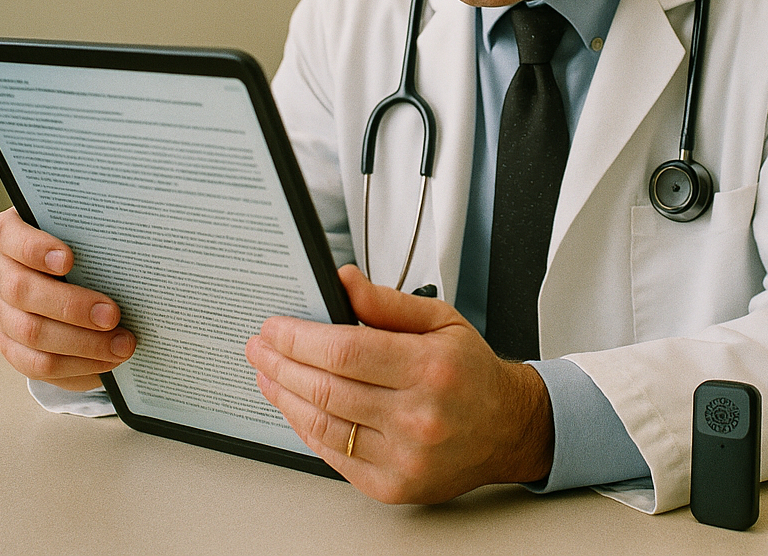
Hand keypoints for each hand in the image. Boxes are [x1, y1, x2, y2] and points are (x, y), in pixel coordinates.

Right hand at [0, 207, 135, 389]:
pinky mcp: (14, 349)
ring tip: (122, 344)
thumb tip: (137, 249)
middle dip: (71, 305)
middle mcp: (2, 274)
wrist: (84, 293)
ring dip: (82, 342)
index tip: (68, 259)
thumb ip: (99, 240)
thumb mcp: (92, 242)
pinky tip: (108, 361)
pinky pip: (38, 364)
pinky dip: (79, 365)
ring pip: (32, 332)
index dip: (32, 247)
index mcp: (12, 238)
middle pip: (21, 289)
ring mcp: (3, 314)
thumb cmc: (89, 256)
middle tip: (112, 314)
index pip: (4, 233)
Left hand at [246, 265, 554, 503]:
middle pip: (326, 387)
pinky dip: (306, 428)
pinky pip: (333, 455)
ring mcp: (404, 456)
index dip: (299, 337)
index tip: (275, 327)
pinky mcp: (393, 485)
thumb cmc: (472, 373)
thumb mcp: (441, 320)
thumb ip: (387, 302)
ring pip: (322, 425)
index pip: (345, 350)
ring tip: (268, 374)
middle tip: (261, 347)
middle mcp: (419, 416)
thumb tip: (343, 281)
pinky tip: (295, 407)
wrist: (506, 428)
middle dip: (281, 364)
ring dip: (285, 396)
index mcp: (431, 368)